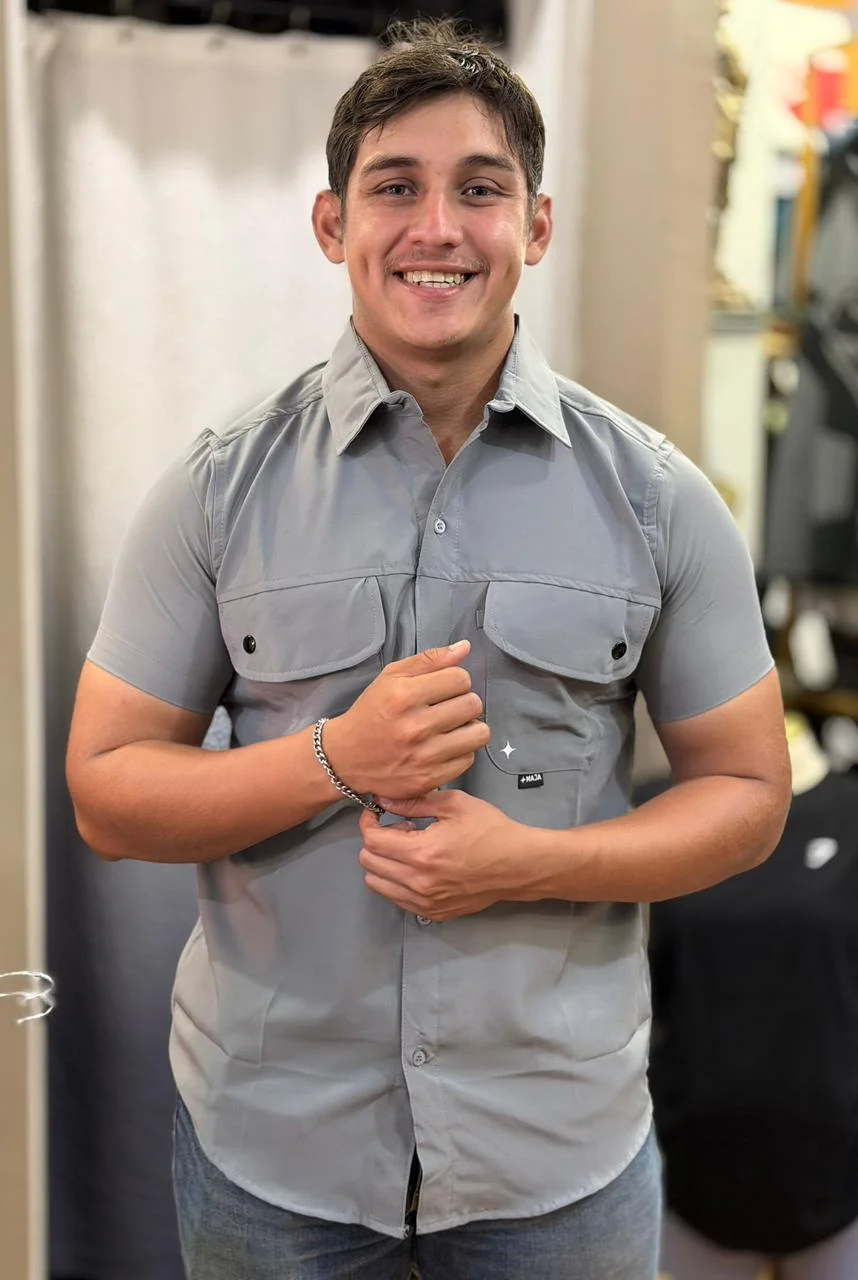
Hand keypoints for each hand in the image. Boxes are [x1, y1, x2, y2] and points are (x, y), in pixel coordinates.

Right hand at [323, 641, 490, 800]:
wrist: (345, 757)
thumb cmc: (371, 712)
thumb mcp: (391, 677)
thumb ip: (430, 660)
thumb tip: (466, 647)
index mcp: (405, 695)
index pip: (461, 678)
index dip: (456, 680)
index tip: (443, 689)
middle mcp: (416, 726)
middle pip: (473, 704)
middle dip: (464, 702)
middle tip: (447, 709)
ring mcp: (424, 756)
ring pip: (479, 733)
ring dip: (469, 728)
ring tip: (452, 728)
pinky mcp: (429, 779)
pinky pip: (468, 759)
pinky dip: (460, 752)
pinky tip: (444, 748)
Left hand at [358, 790, 529, 920]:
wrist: (519, 865)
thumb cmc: (490, 830)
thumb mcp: (454, 804)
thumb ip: (414, 803)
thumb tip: (384, 801)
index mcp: (422, 853)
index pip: (372, 841)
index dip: (368, 823)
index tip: (377, 814)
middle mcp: (418, 882)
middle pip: (369, 864)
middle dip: (375, 842)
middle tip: (400, 830)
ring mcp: (425, 902)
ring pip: (377, 885)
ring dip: (383, 863)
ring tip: (408, 850)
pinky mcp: (433, 913)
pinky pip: (397, 899)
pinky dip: (396, 882)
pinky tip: (418, 867)